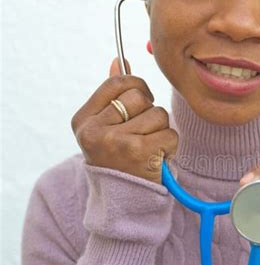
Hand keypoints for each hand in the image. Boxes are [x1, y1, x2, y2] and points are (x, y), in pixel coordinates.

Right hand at [70, 58, 177, 184]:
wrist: (121, 204)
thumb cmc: (116, 160)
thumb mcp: (105, 128)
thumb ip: (111, 95)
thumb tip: (119, 61)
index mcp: (83, 120)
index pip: (117, 83)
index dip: (136, 87)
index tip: (141, 100)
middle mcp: (95, 131)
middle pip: (140, 97)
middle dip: (149, 111)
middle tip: (143, 132)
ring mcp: (117, 142)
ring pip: (158, 115)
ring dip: (161, 131)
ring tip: (148, 149)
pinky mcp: (140, 154)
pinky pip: (170, 135)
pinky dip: (170, 147)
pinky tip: (156, 159)